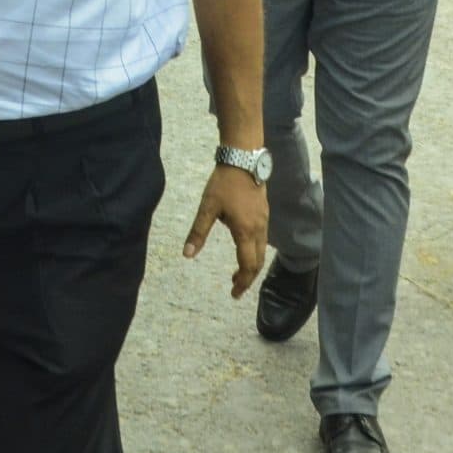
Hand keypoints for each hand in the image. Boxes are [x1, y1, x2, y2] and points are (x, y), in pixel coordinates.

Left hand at [183, 166, 268, 296]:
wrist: (244, 159)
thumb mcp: (207, 207)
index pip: (247, 265)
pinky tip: (243, 248)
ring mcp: (264, 221)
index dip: (242, 282)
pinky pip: (263, 240)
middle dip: (248, 278)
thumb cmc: (224, 183)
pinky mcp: (264, 213)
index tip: (233, 293)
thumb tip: (187, 254)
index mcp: (245, 231)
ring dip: (251, 265)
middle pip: (258, 262)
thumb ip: (198, 232)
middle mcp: (259, 229)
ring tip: (236, 272)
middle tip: (235, 288)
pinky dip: (254, 252)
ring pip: (262, 251)